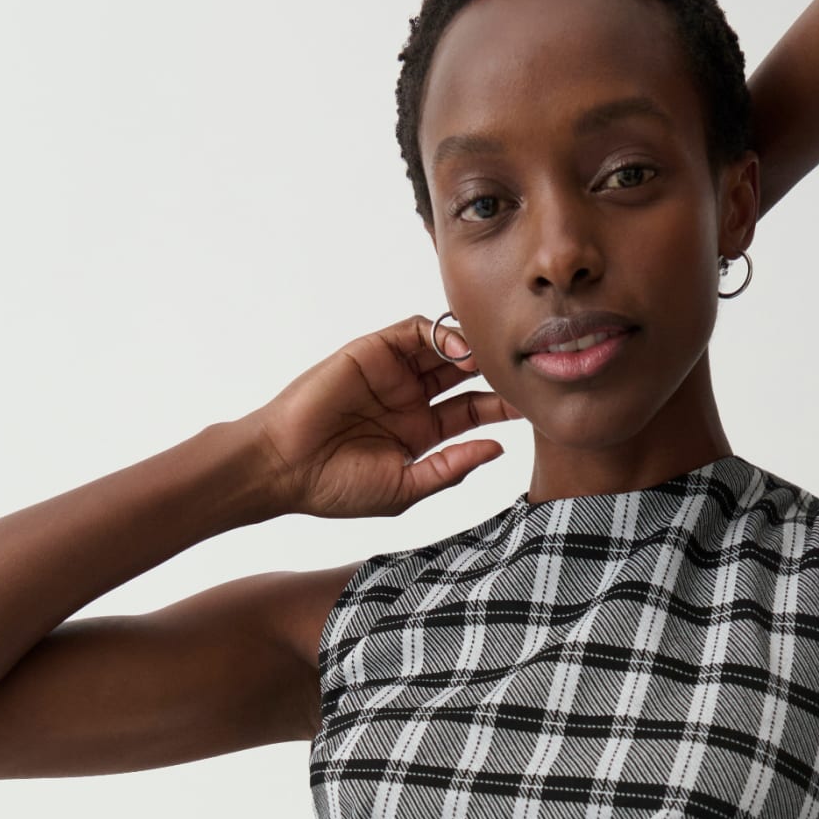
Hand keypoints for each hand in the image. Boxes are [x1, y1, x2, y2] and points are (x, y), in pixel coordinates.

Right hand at [239, 315, 521, 518]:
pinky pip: (415, 331)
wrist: (284, 467)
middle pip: (465, 378)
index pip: (472, 413)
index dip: (502, 408)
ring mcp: (392, 373)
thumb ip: (451, 467)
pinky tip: (460, 350)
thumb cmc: (336, 487)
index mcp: (420, 434)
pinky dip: (440, 332)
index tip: (534, 407)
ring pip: (445, 350)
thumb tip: (498, 450)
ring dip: (473, 351)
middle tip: (525, 371)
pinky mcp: (373, 351)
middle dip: (495, 373)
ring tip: (495, 359)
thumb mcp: (406, 487)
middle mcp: (410, 400)